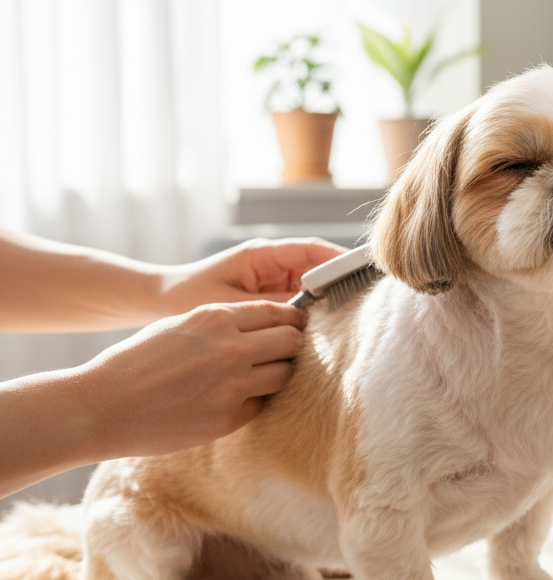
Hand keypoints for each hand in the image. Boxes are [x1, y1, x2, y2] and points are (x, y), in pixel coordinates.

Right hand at [75, 301, 307, 458]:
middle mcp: (231, 349)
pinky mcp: (230, 418)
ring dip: (278, 374)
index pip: (278, 312)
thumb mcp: (179, 326)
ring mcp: (233, 386)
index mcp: (216, 318)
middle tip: (283, 352)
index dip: (291, 320)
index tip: (295, 326)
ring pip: (285, 374)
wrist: (102, 407)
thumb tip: (263, 324)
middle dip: (292, 345)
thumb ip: (221, 323)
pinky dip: (255, 400)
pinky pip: (262, 404)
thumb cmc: (136, 363)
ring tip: (259, 376)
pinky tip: (234, 399)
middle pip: (292, 341)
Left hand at [158, 238, 346, 313]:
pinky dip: (313, 312)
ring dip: (329, 300)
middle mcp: (272, 263)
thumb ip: (268, 309)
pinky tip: (323, 329)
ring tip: (350, 317)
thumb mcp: (229, 305)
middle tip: (365, 301)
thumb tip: (306, 317)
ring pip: (313, 286)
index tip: (364, 271)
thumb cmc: (187, 298)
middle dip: (341, 282)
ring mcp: (273, 278)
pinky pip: (300, 301)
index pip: (312, 250)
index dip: (340, 259)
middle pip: (319, 268)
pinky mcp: (270, 295)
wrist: (160, 302)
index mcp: (263, 255)